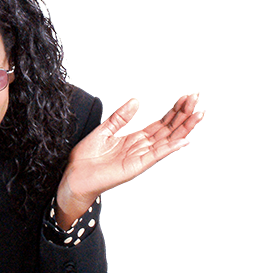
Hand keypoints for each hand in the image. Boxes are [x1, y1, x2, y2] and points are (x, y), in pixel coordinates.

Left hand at [56, 94, 203, 226]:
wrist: (74, 174)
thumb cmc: (86, 157)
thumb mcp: (105, 129)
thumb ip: (121, 116)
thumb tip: (137, 100)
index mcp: (132, 138)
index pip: (159, 123)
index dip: (172, 111)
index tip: (185, 98)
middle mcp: (139, 147)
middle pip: (167, 130)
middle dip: (182, 115)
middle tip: (197, 100)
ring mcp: (139, 157)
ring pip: (166, 140)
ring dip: (183, 128)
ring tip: (198, 114)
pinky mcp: (135, 166)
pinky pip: (156, 155)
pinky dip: (170, 147)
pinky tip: (183, 139)